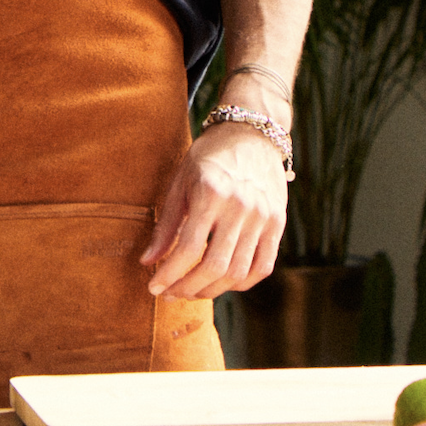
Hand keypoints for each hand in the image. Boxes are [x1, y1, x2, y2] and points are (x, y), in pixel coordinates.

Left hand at [140, 120, 287, 299]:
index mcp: (211, 192)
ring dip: (212, 290)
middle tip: (171, 293)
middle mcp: (240, 206)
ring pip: (238, 272)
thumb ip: (166, 224)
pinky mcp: (277, 223)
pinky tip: (222, 283)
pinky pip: (262, 267)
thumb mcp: (181, 181)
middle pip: (214, 266)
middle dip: (188, 288)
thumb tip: (147, 262)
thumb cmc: (209, 156)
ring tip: (192, 290)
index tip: (154, 286)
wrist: (251, 132)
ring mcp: (263, 216)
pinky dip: (241, 283)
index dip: (169, 274)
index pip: (188, 248)